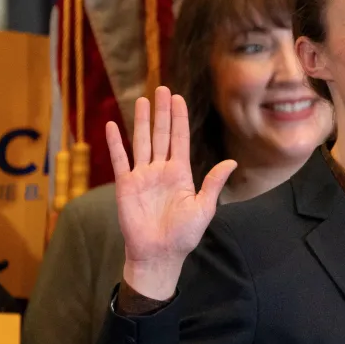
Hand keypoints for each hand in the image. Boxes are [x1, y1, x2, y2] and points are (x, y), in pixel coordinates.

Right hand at [107, 86, 235, 298]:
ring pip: (142, 142)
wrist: (159, 254)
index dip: (179, 119)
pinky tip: (113, 126)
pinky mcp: (126, 185)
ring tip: (142, 100)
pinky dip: (115, 143)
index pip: (180, 140)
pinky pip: (120, 160)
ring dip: (142, 121)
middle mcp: (161, 170)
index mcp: (181, 174)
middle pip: (161, 135)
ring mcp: (142, 176)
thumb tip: (231, 163)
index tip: (178, 99)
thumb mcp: (203, 208)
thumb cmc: (184, 235)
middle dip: (162, 112)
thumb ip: (213, 183)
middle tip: (161, 89)